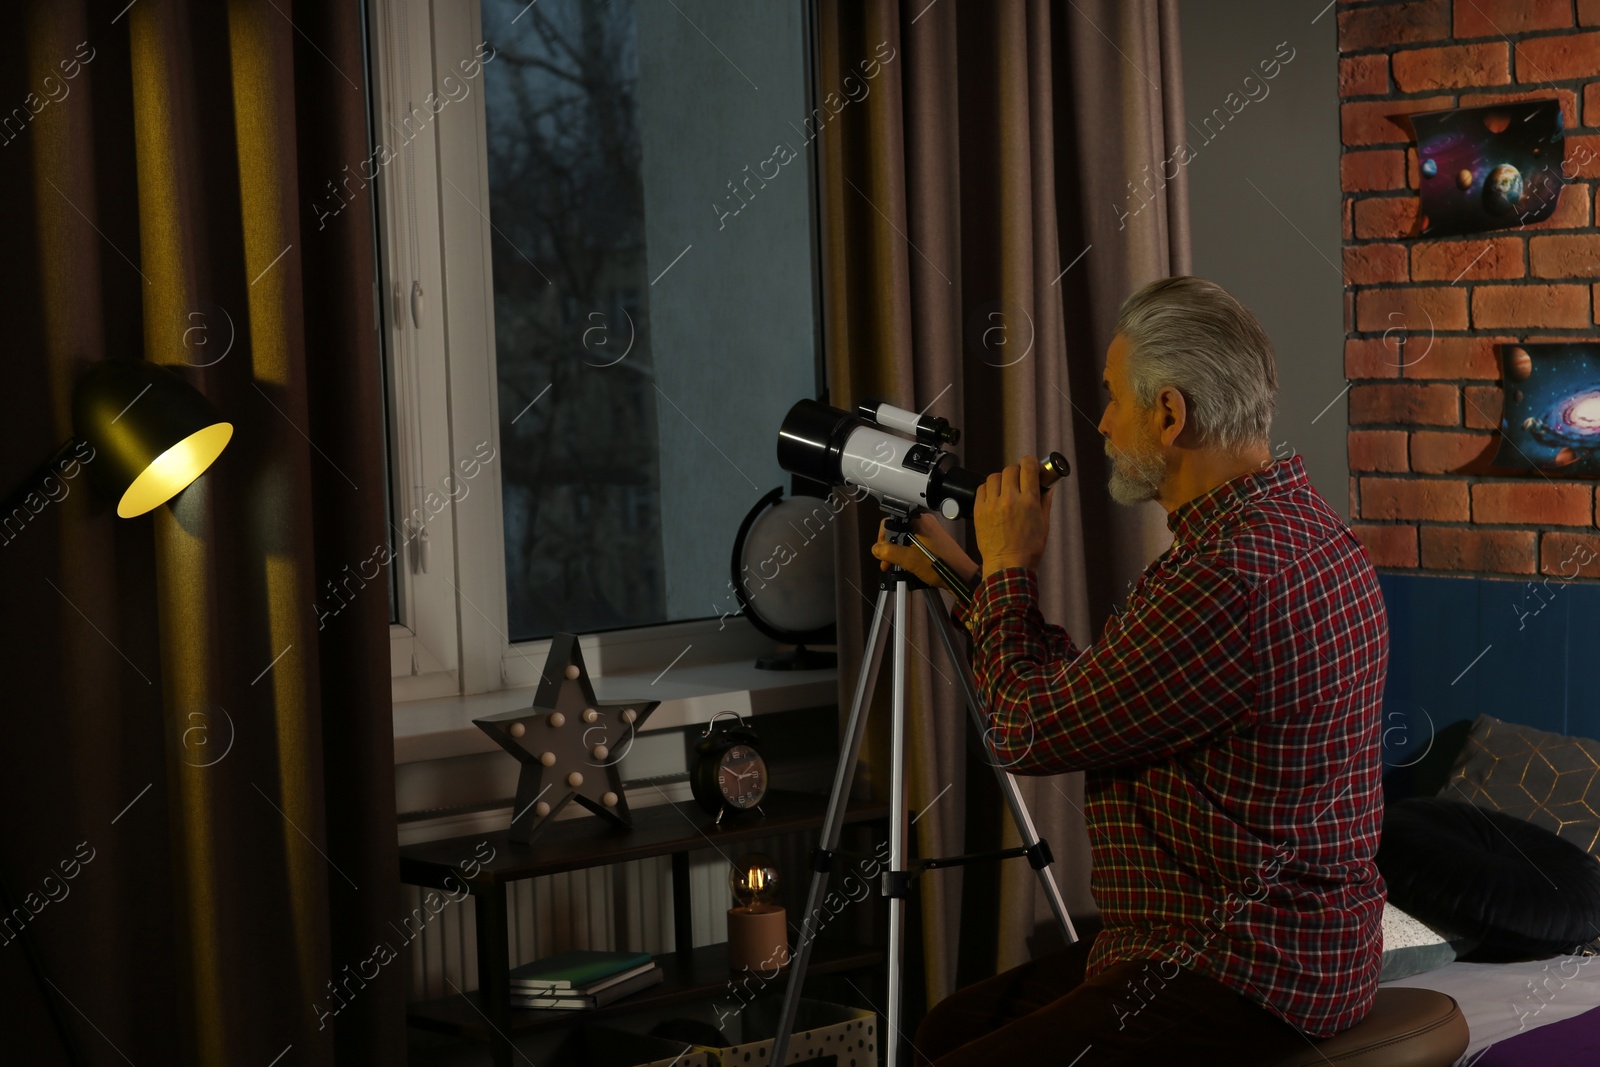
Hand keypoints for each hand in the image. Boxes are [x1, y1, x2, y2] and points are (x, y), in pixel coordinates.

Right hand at [870, 511, 977, 591]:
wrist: (961, 576)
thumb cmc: (941, 566)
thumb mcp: (910, 559)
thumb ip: (889, 552)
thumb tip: (876, 549)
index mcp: (918, 521)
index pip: (890, 522)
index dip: (882, 538)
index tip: (881, 553)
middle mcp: (924, 522)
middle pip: (897, 531)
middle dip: (889, 548)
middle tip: (886, 562)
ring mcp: (928, 531)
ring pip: (904, 538)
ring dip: (897, 552)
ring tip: (895, 565)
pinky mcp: (932, 540)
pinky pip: (913, 543)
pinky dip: (907, 553)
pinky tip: (906, 564)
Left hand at [974, 454, 1053, 577]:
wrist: (1007, 566)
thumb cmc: (1028, 549)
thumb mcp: (1044, 524)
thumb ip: (1045, 501)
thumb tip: (1048, 486)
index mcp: (1028, 501)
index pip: (1028, 467)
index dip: (1031, 463)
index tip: (1033, 467)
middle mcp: (1009, 499)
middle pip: (1011, 469)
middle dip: (1018, 472)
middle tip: (1020, 481)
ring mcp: (991, 504)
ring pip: (994, 476)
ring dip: (1002, 479)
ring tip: (1006, 489)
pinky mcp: (979, 510)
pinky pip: (981, 488)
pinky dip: (988, 489)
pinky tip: (994, 497)